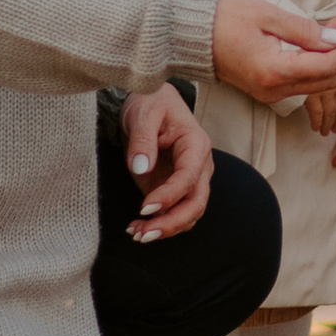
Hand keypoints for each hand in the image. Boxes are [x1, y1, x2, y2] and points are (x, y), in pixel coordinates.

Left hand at [119, 84, 211, 241]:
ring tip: (137, 233)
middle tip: (144, 234)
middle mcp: (199, 166)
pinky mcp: (175, 189)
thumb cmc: (150, 102)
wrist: (150, 101)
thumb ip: (142, 140)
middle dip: (172, 222)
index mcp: (196, 145)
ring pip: (189, 214)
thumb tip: (142, 168)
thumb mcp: (143, 113)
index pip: (189, 178)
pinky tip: (137, 228)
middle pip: (197, 203)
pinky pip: (174, 213)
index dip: (169, 196)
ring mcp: (189, 180)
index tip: (144, 207)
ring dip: (166, 228)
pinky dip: (159, 225)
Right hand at [212, 0, 335, 104]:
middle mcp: (275, 90)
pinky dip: (323, 64)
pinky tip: (328, 42)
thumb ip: (306, 31)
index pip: (331, 66)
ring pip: (320, 83)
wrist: (188, 35)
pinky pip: (305, 82)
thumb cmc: (223, 18)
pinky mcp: (268, 90)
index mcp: (275, 71)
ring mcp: (271, 94)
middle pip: (331, 79)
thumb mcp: (268, 15)